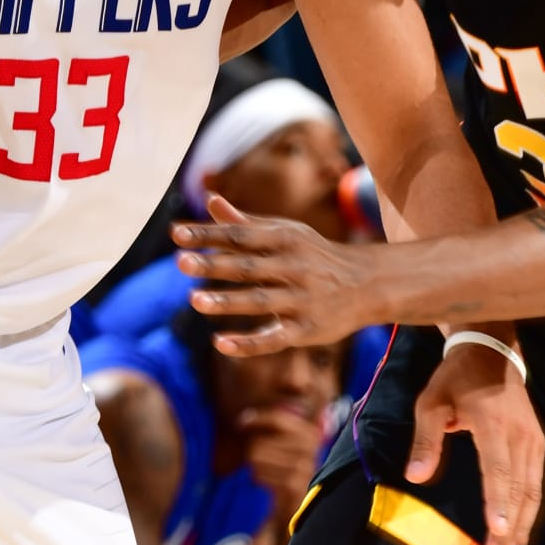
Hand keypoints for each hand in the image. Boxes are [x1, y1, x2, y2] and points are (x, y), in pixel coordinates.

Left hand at [174, 195, 378, 349]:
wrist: (368, 284)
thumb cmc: (315, 255)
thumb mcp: (286, 233)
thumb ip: (245, 222)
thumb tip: (208, 200)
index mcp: (285, 240)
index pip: (240, 235)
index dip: (208, 234)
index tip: (175, 233)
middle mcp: (293, 267)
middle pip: (248, 266)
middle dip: (214, 263)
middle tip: (180, 262)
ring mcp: (301, 300)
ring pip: (259, 301)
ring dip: (227, 302)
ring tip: (194, 300)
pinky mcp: (306, 330)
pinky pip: (274, 338)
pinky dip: (249, 343)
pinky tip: (221, 343)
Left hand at [235, 403, 325, 511]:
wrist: (296, 506)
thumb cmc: (286, 471)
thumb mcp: (286, 445)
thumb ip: (272, 427)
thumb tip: (244, 418)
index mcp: (311, 434)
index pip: (279, 419)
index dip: (258, 418)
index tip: (240, 422)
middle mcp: (311, 449)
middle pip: (261, 441)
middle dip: (253, 450)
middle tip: (260, 461)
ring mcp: (304, 468)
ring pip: (256, 456)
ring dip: (255, 466)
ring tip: (265, 472)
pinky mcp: (293, 486)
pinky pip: (259, 474)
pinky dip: (257, 478)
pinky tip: (267, 483)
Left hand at [406, 344, 544, 544]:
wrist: (492, 351)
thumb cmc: (455, 380)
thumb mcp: (430, 403)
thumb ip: (425, 440)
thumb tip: (416, 477)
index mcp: (492, 424)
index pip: (498, 470)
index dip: (499, 502)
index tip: (499, 532)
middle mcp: (520, 434)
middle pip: (520, 487)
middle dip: (513, 526)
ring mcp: (533, 438)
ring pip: (533, 488)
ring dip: (526, 524)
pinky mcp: (538, 443)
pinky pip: (537, 481)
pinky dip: (532, 509)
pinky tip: (524, 530)